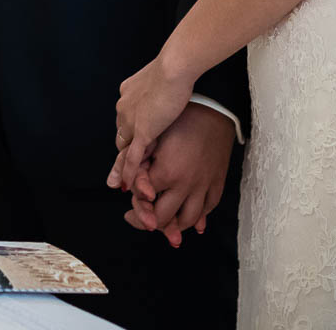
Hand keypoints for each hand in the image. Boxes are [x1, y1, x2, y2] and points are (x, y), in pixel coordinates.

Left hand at [108, 53, 197, 192]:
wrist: (174, 66)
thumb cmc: (175, 66)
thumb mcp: (161, 75)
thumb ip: (157, 85)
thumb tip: (163, 87)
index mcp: (127, 92)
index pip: (126, 118)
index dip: (132, 131)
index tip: (137, 140)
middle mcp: (124, 107)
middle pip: (123, 135)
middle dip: (126, 151)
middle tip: (128, 166)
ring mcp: (130, 120)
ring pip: (124, 148)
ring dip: (125, 166)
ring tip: (124, 183)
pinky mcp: (142, 131)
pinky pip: (131, 157)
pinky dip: (128, 172)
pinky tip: (127, 185)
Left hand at [122, 102, 233, 246]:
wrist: (214, 108)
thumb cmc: (180, 118)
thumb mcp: (152, 138)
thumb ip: (132, 163)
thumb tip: (118, 185)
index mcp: (166, 172)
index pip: (144, 201)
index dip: (135, 206)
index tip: (129, 212)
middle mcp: (185, 184)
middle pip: (163, 218)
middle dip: (149, 222)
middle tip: (144, 222)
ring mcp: (203, 186)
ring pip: (187, 220)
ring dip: (174, 227)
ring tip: (166, 225)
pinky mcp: (217, 183)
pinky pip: (207, 209)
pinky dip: (199, 219)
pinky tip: (193, 222)